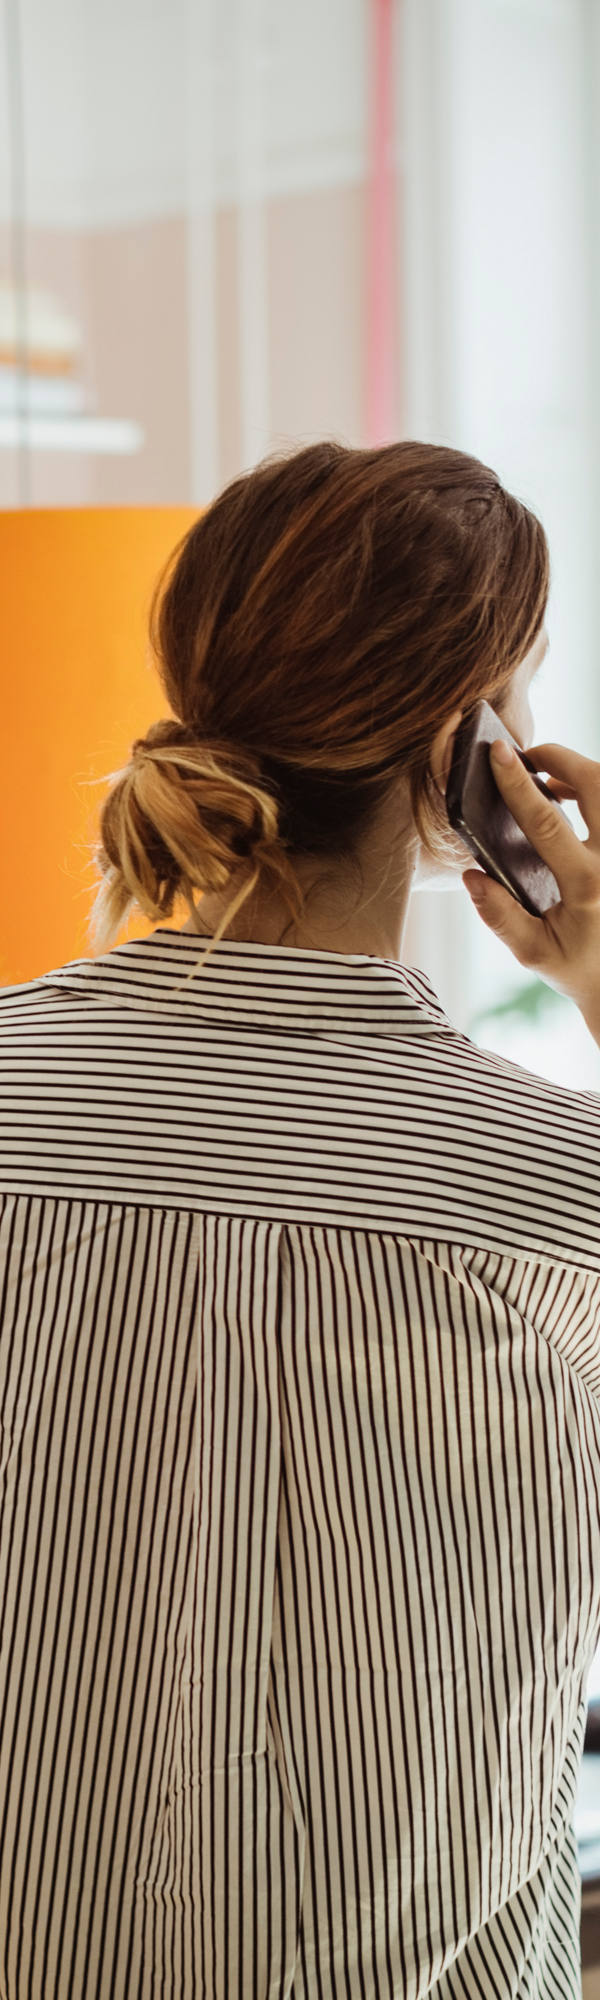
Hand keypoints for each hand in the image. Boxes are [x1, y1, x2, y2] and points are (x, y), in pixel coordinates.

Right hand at [463, 738, 599, 1020]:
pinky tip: (566, 797)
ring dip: (579, 771)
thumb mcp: (532, 952)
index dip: (517, 784)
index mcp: (586, 885)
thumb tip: (472, 875)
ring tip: (545, 777)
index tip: (497, 753)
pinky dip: (590, 789)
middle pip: (596, 784)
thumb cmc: (577, 967)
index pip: (547, 822)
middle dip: (560, 757)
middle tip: (528, 756)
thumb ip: (499, 916)